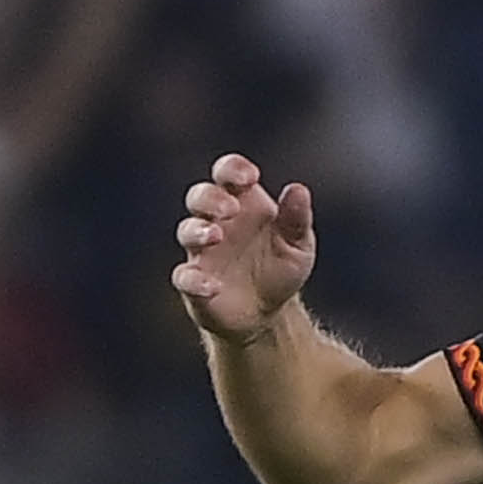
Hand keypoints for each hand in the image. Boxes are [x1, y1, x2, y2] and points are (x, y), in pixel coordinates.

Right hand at [171, 153, 320, 343]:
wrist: (268, 314)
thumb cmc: (280, 269)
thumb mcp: (298, 245)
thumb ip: (297, 218)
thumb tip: (298, 189)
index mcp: (242, 202)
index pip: (227, 173)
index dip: (232, 169)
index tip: (250, 178)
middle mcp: (216, 221)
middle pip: (200, 196)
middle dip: (211, 198)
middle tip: (231, 209)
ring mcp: (202, 252)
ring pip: (187, 231)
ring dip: (198, 231)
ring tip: (215, 236)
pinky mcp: (194, 283)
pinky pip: (184, 277)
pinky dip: (193, 280)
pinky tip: (212, 286)